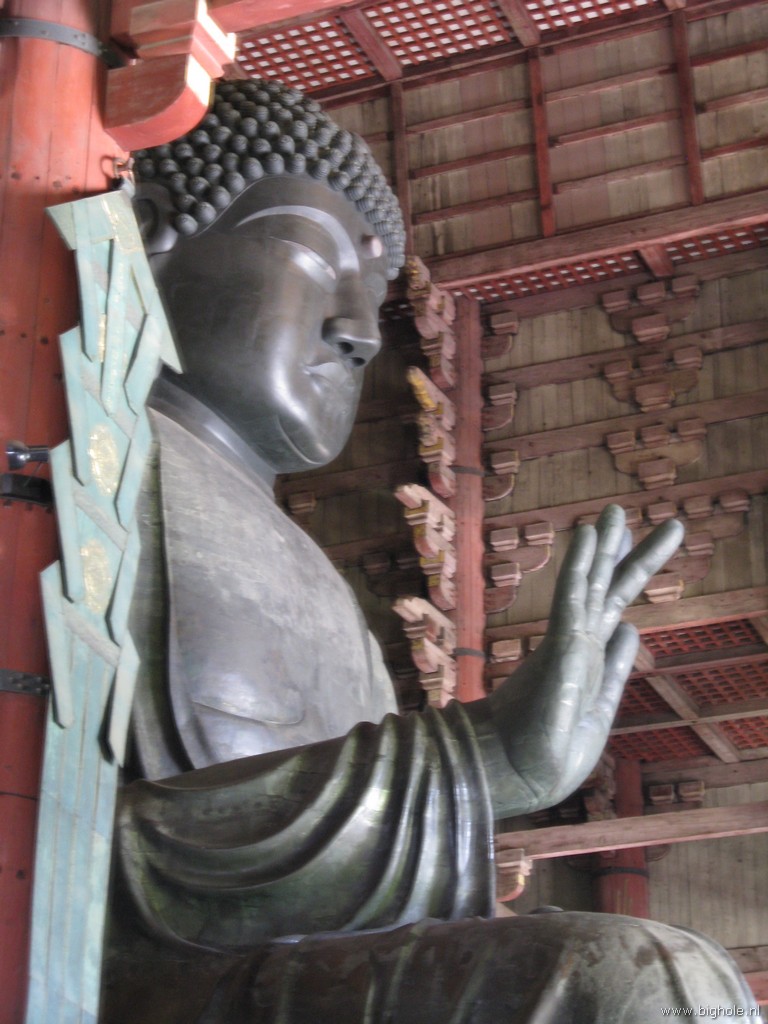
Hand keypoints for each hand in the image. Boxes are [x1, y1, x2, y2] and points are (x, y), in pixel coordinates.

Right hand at [467, 505, 683, 817]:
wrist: (514, 775)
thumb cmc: (549, 752)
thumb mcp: (599, 707)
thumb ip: (615, 667)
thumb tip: (629, 628)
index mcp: (589, 657)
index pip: (611, 605)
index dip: (625, 571)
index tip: (631, 542)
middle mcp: (578, 643)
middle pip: (607, 586)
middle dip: (622, 549)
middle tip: (623, 509)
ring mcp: (567, 642)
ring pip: (592, 584)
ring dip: (605, 546)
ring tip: (615, 509)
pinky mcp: (559, 649)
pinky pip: (572, 598)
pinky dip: (580, 565)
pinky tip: (587, 535)